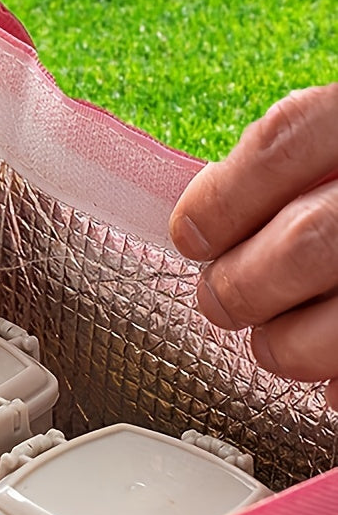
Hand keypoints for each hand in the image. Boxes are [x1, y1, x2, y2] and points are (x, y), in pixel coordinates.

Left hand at [170, 83, 337, 406]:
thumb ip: (299, 163)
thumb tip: (210, 214)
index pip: (283, 143)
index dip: (220, 201)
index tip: (191, 235)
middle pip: (305, 243)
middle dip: (241, 287)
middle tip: (222, 298)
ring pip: (334, 326)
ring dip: (284, 345)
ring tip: (275, 339)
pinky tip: (333, 371)